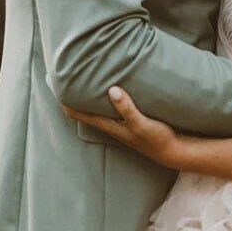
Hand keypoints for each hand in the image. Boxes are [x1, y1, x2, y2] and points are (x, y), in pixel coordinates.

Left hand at [64, 87, 181, 167]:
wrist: (174, 151)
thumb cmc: (157, 139)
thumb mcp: (141, 124)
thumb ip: (127, 109)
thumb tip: (111, 90)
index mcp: (110, 126)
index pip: (82, 114)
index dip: (68, 103)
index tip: (56, 87)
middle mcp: (112, 125)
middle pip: (87, 110)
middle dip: (75, 97)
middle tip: (65, 79)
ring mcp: (122, 123)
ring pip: (99, 108)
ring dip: (90, 97)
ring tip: (82, 80)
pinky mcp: (131, 120)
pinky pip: (113, 106)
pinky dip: (106, 98)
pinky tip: (110, 89)